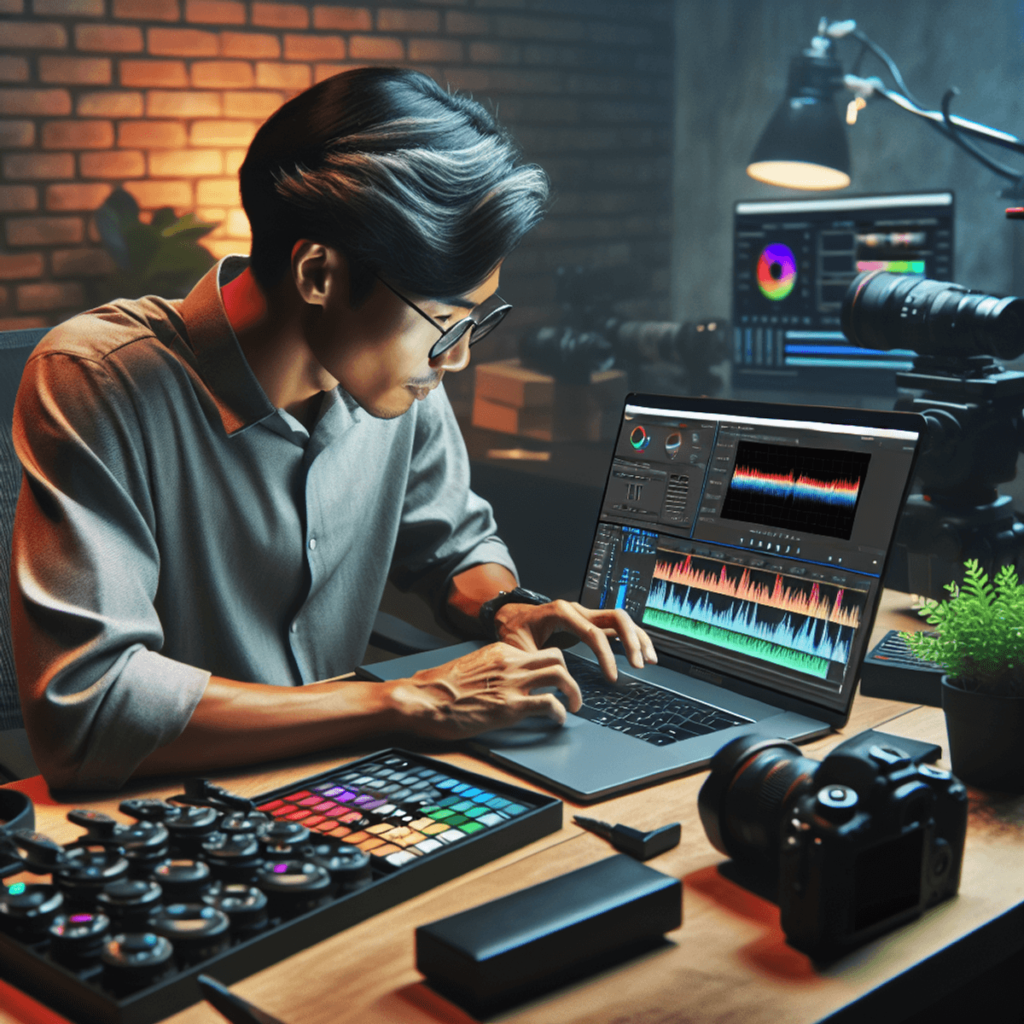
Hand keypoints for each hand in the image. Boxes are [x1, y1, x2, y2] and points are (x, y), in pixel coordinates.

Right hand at [388, 643, 581, 739]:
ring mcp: (512, 683)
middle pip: (557, 657)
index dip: (549, 667)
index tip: (553, 679)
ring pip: (561, 675)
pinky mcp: (511, 706)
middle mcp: (510, 662)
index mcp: (499, 651)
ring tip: (574, 705)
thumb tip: (498, 683)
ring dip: (573, 692)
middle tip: (572, 691)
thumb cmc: (436, 689)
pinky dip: (560, 713)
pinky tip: (558, 720)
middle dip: (570, 674)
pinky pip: (549, 704)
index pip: (536, 652)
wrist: (422, 699)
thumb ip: (490, 671)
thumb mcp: (469, 669)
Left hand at [494, 600, 656, 681]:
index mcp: (562, 613)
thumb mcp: (518, 648)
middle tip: (640, 665)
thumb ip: (535, 663)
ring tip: (650, 660)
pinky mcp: (589, 621)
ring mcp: (585, 614)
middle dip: (631, 641)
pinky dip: (631, 638)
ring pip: (620, 620)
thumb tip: (549, 683)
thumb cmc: (514, 631)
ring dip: (637, 638)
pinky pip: (616, 626)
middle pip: (616, 618)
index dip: (606, 656)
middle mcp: (578, 610)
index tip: (612, 678)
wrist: (511, 616)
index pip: (594, 633)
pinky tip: (641, 653)